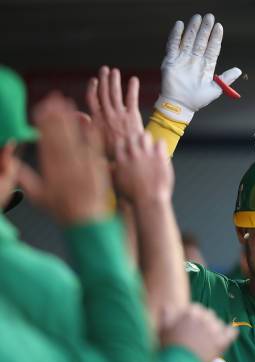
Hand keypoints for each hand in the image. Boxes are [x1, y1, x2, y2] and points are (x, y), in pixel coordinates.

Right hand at [17, 93, 108, 223]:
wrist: (87, 223)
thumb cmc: (62, 211)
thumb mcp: (38, 197)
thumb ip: (24, 178)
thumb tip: (10, 161)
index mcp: (51, 173)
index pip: (46, 143)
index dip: (43, 126)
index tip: (41, 110)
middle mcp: (66, 169)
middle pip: (60, 138)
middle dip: (56, 117)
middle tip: (54, 99)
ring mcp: (84, 169)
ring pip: (76, 140)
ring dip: (72, 121)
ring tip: (69, 104)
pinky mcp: (98, 170)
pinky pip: (96, 150)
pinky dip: (92, 135)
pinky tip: (90, 121)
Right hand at [86, 66, 142, 157]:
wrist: (128, 153)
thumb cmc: (113, 149)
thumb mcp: (94, 138)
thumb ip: (85, 125)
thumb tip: (75, 114)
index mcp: (97, 119)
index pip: (92, 99)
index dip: (93, 88)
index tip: (94, 80)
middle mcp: (107, 114)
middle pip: (104, 93)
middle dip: (104, 80)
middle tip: (105, 70)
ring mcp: (120, 114)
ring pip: (115, 93)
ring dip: (115, 80)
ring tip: (115, 71)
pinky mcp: (132, 115)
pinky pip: (132, 98)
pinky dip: (133, 88)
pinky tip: (134, 79)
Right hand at [112, 131, 172, 204]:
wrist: (149, 200)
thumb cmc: (133, 196)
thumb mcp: (117, 184)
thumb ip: (112, 172)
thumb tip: (107, 164)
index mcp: (121, 160)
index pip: (120, 142)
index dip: (126, 144)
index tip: (130, 148)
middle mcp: (133, 154)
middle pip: (133, 137)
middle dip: (136, 140)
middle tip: (141, 146)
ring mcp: (146, 154)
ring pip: (146, 136)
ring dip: (148, 140)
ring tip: (151, 147)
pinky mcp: (160, 157)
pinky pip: (160, 142)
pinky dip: (161, 146)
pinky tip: (161, 152)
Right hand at [156, 13, 241, 122]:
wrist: (180, 106)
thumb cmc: (197, 100)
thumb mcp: (216, 89)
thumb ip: (226, 79)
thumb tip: (239, 70)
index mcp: (206, 66)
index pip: (212, 48)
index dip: (215, 37)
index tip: (219, 27)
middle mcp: (195, 60)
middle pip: (201, 41)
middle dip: (205, 29)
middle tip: (209, 17)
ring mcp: (183, 58)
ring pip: (189, 40)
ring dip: (193, 29)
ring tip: (197, 17)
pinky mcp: (171, 60)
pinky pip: (173, 45)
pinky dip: (176, 35)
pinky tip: (180, 25)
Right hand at [160, 304, 237, 361]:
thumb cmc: (168, 349)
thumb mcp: (163, 331)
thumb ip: (166, 317)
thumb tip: (166, 306)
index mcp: (190, 312)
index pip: (196, 309)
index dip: (193, 318)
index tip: (190, 326)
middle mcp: (204, 317)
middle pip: (209, 315)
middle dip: (205, 323)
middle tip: (199, 335)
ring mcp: (214, 329)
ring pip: (218, 324)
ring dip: (215, 330)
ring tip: (208, 341)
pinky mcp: (222, 341)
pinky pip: (231, 332)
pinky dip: (230, 333)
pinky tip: (228, 336)